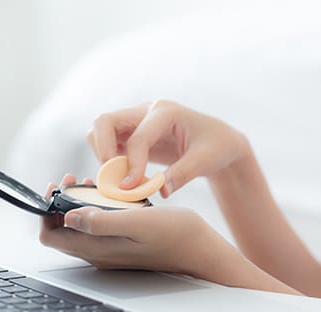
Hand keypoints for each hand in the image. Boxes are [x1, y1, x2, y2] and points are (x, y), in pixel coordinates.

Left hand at [40, 175, 218, 277]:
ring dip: (78, 204)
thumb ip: (102, 223)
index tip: (58, 189)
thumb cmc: (177, 236)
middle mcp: (99, 253)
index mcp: (98, 249)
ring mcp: (110, 250)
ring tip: (92, 184)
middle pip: (61, 231)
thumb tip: (69, 218)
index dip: (46, 212)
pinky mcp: (122, 245)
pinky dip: (96, 208)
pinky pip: (97, 227)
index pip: (51, 236)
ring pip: (79, 227)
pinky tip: (112, 195)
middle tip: (76, 182)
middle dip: (61, 203)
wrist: (203, 251)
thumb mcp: (139, 223)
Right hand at [87, 100, 247, 196]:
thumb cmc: (217, 147)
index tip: (130, 188)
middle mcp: (146, 111)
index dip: (131, 164)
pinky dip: (108, 159)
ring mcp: (136, 120)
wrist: (219, 143)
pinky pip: (107, 142)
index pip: (138, 137)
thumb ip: (182, 174)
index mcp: (165, 112)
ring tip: (120, 178)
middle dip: (102, 150)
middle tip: (112, 178)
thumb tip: (161, 191)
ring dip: (102, 154)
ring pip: (100, 130)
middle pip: (104, 121)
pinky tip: (124, 178)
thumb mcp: (205, 160)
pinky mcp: (131, 134)